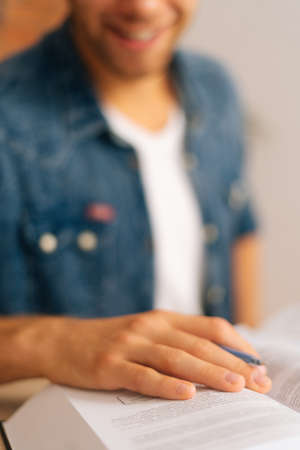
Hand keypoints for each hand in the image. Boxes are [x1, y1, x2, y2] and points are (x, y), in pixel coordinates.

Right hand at [32, 311, 271, 399]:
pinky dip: (165, 385)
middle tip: (258, 383)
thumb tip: (218, 359)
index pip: (210, 327)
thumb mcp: (147, 331)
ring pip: (176, 358)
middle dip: (232, 364)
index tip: (257, 364)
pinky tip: (185, 394)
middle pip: (198, 344)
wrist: (62, 340)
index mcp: (163, 318)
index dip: (237, 344)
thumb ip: (177, 340)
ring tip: (234, 387)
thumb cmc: (111, 340)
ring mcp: (129, 345)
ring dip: (208, 373)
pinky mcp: (110, 365)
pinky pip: (142, 375)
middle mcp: (150, 327)